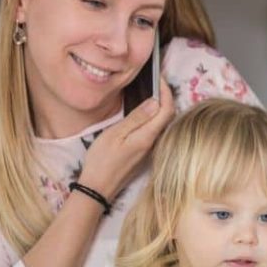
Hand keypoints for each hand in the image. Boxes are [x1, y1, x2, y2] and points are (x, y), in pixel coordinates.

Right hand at [80, 79, 174, 199]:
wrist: (98, 188)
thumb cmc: (102, 160)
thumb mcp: (115, 134)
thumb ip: (137, 118)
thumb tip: (155, 102)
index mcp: (148, 136)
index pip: (167, 109)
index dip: (167, 92)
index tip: (160, 78)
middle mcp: (154, 143)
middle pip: (168, 116)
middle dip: (166, 97)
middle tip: (156, 82)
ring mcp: (150, 150)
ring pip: (162, 124)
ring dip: (161, 107)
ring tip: (151, 92)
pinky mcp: (144, 154)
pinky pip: (155, 132)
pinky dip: (154, 118)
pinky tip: (145, 113)